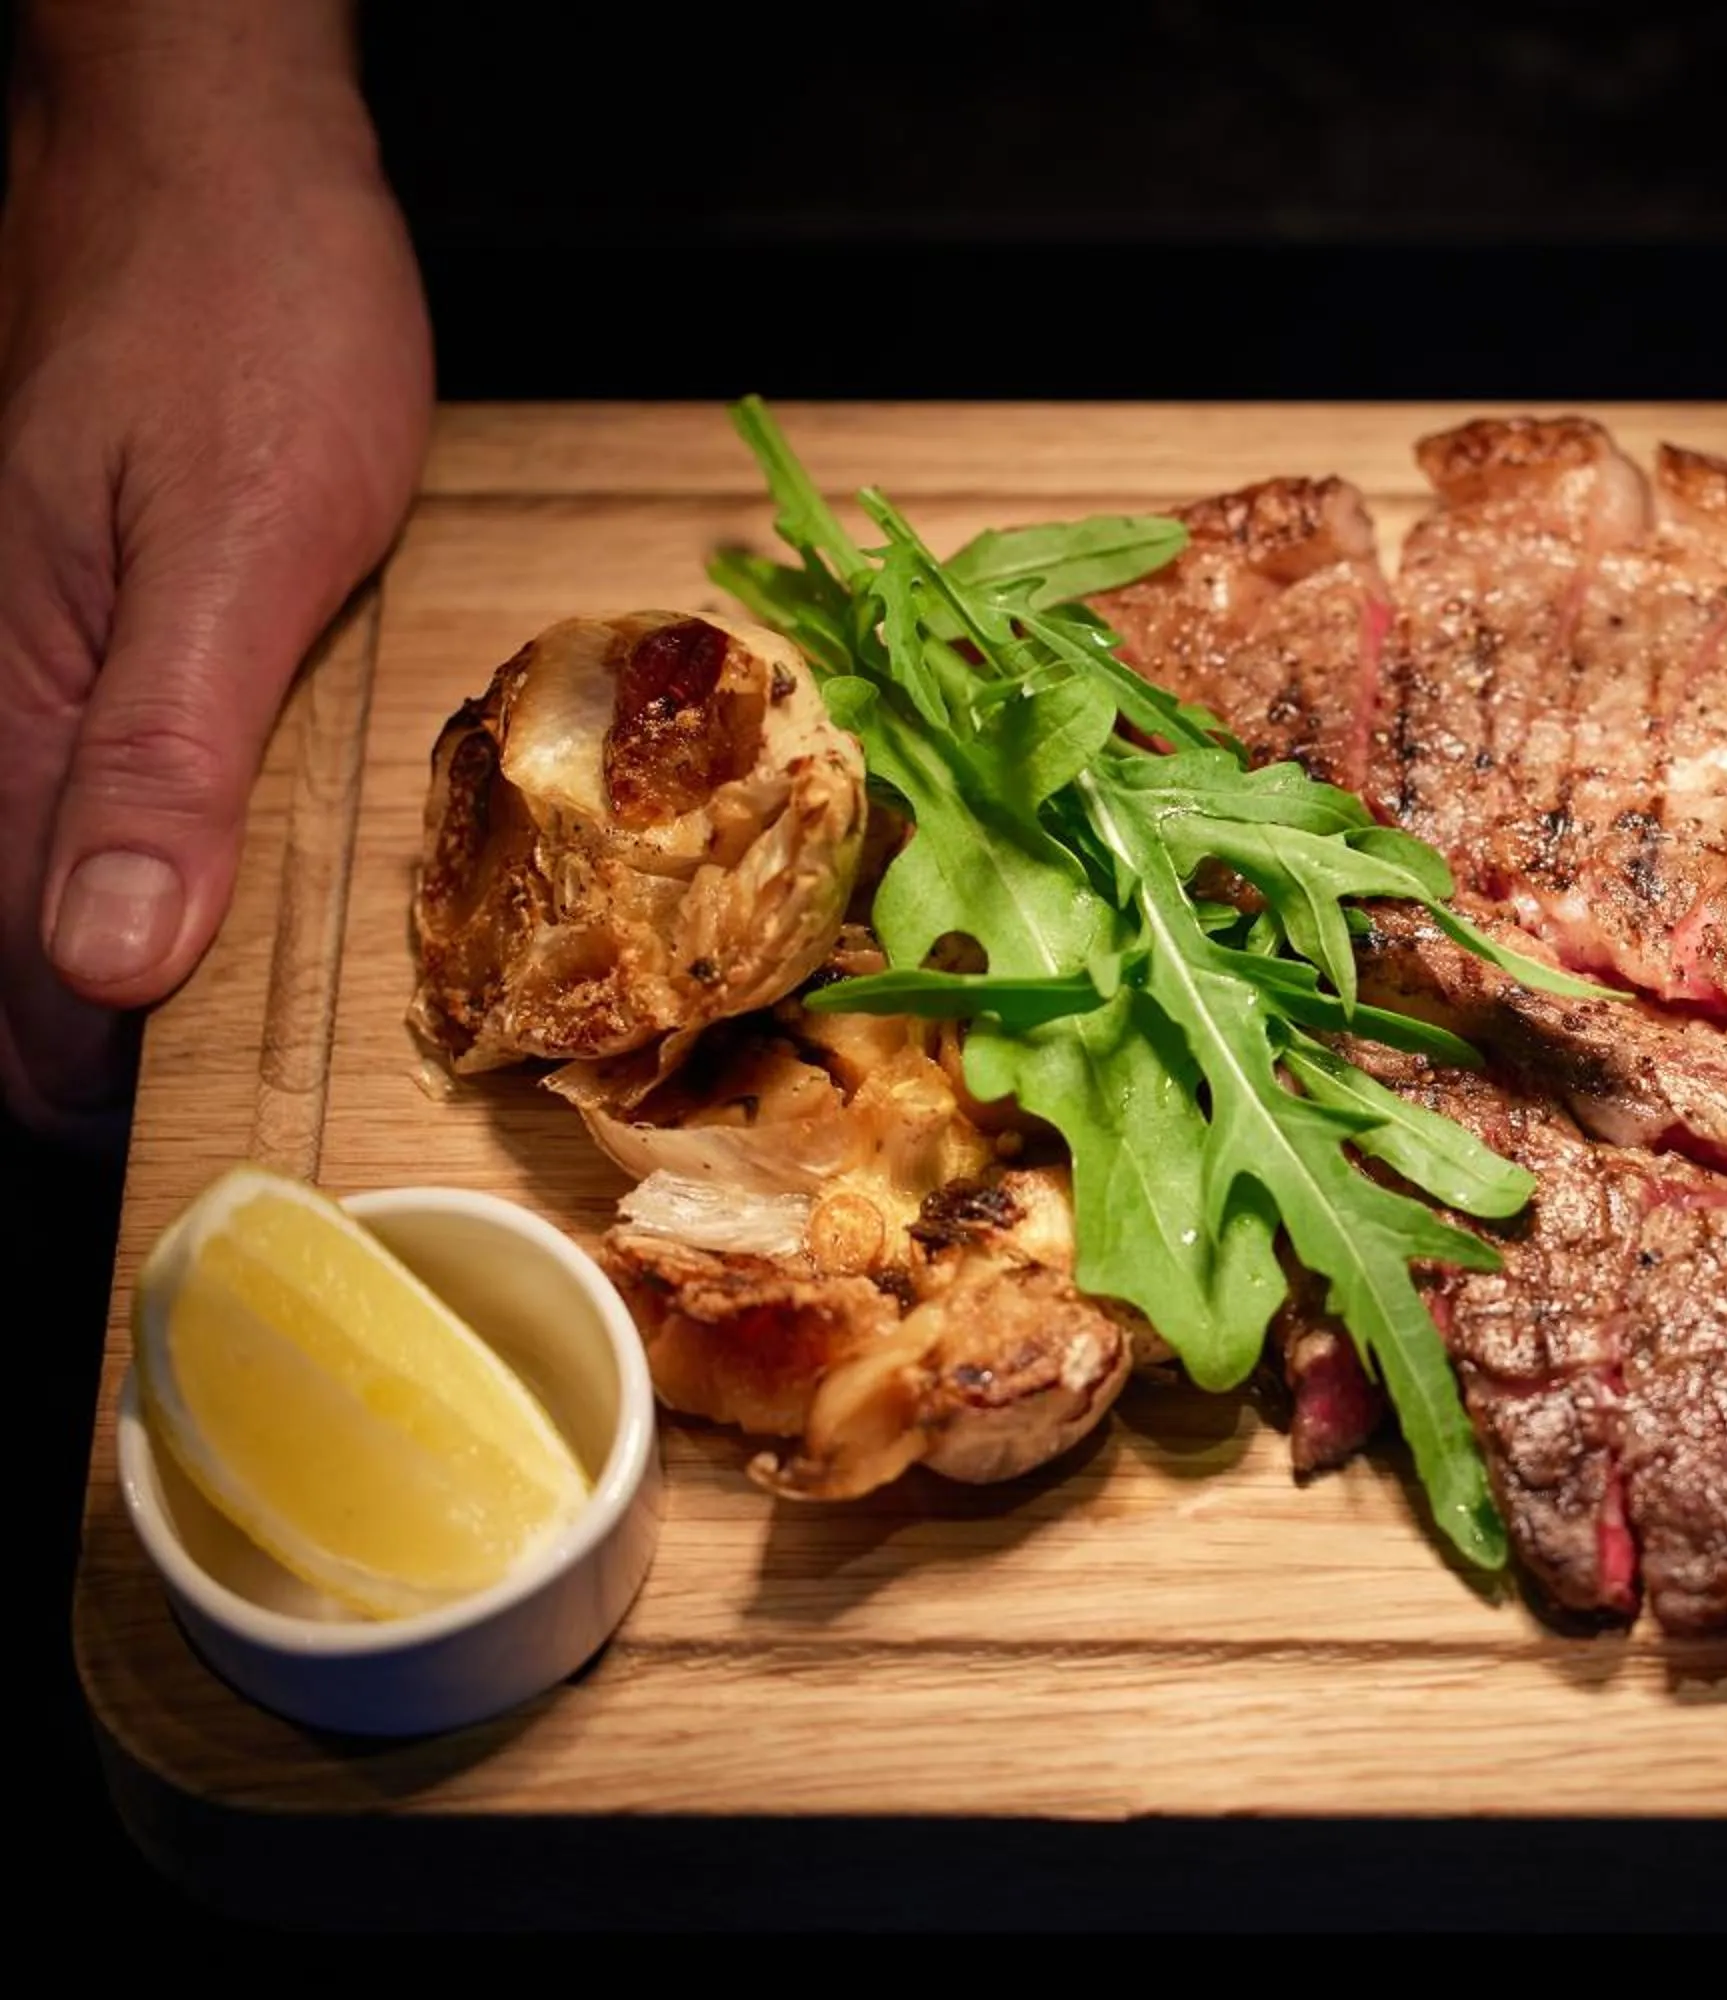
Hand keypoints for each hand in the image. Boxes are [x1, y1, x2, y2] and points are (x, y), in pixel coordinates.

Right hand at [0, 3, 431, 1147]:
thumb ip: (158, 752)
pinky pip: (112, 789)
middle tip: (259, 1120)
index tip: (212, 1164)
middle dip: (123, 1052)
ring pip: (66, 879)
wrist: (220, 165)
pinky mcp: (96, 632)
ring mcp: (41, 668)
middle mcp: (5, 703)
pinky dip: (171, 863)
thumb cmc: (241, 317)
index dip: (102, 1096)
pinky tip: (241, 890)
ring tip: (257, 1040)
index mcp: (16, 710)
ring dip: (146, 968)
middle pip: (32, 952)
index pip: (21, 984)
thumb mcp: (233, 540)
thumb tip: (102, 959)